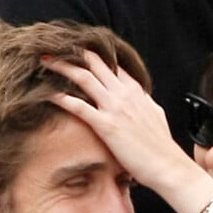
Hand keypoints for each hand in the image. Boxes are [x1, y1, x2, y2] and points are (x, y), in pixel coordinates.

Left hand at [43, 52, 196, 191]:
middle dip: (73, 52)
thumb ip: (144, 103)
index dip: (92, 55)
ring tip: (44, 61)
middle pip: (95, 63)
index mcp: (136, 91)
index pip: (112, 64)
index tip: (76, 51)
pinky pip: (79, 106)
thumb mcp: (156, 116)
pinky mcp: (107, 126)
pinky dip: (61, 97)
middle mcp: (124, 94)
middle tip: (54, 47)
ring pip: (84, 77)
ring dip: (62, 66)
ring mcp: (115, 108)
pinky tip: (46, 93)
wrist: (168, 166)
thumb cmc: (162, 147)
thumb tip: (140, 97)